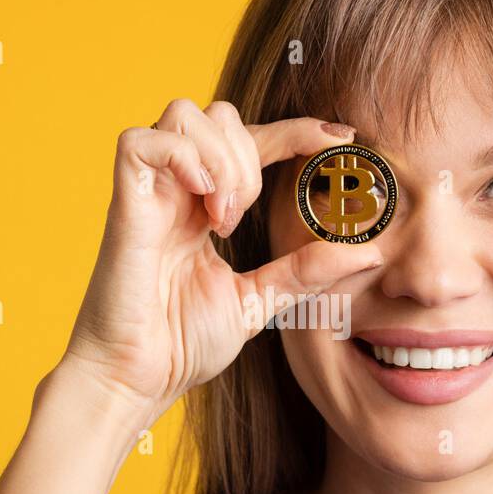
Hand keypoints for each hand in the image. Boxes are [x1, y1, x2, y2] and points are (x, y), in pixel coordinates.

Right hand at [59, 99, 382, 425]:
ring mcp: (147, 193)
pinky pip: (140, 141)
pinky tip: (200, 203)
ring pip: (184, 114)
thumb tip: (369, 252)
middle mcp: (175, 191)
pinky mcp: (122, 204)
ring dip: (221, 159)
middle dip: (250, 153)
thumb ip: (307, 270)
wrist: (137, 379)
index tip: (340, 137)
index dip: (296, 130)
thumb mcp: (261, 300)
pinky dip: (181, 158)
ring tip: (221, 220)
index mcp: (203, 207)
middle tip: (243, 218)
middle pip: (218, 114)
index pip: (252, 143)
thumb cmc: (182, 345)